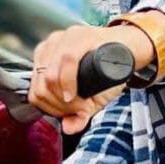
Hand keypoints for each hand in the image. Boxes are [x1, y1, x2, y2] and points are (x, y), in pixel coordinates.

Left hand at [29, 22, 152, 123]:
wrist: (130, 50)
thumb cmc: (107, 72)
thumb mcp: (91, 98)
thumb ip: (77, 114)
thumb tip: (67, 129)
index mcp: (44, 58)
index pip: (34, 91)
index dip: (50, 108)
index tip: (69, 112)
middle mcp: (50, 46)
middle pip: (41, 86)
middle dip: (59, 106)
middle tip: (78, 109)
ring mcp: (64, 39)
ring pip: (49, 77)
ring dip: (64, 98)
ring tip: (81, 102)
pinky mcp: (80, 35)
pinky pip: (66, 61)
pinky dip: (69, 82)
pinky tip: (75, 93)